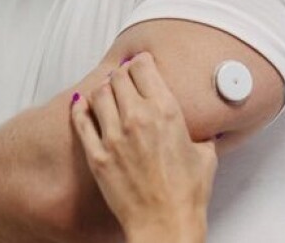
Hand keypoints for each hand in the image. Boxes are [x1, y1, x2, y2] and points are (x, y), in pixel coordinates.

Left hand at [70, 53, 216, 242]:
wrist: (165, 223)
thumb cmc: (186, 195)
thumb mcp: (205, 155)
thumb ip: (200, 135)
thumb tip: (203, 133)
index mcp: (166, 112)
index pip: (144, 67)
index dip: (141, 61)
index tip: (141, 62)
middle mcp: (138, 119)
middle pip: (119, 77)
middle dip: (122, 73)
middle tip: (124, 76)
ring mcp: (114, 136)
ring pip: (99, 94)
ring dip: (104, 88)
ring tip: (108, 91)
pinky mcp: (97, 155)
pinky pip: (81, 121)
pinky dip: (80, 108)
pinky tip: (81, 104)